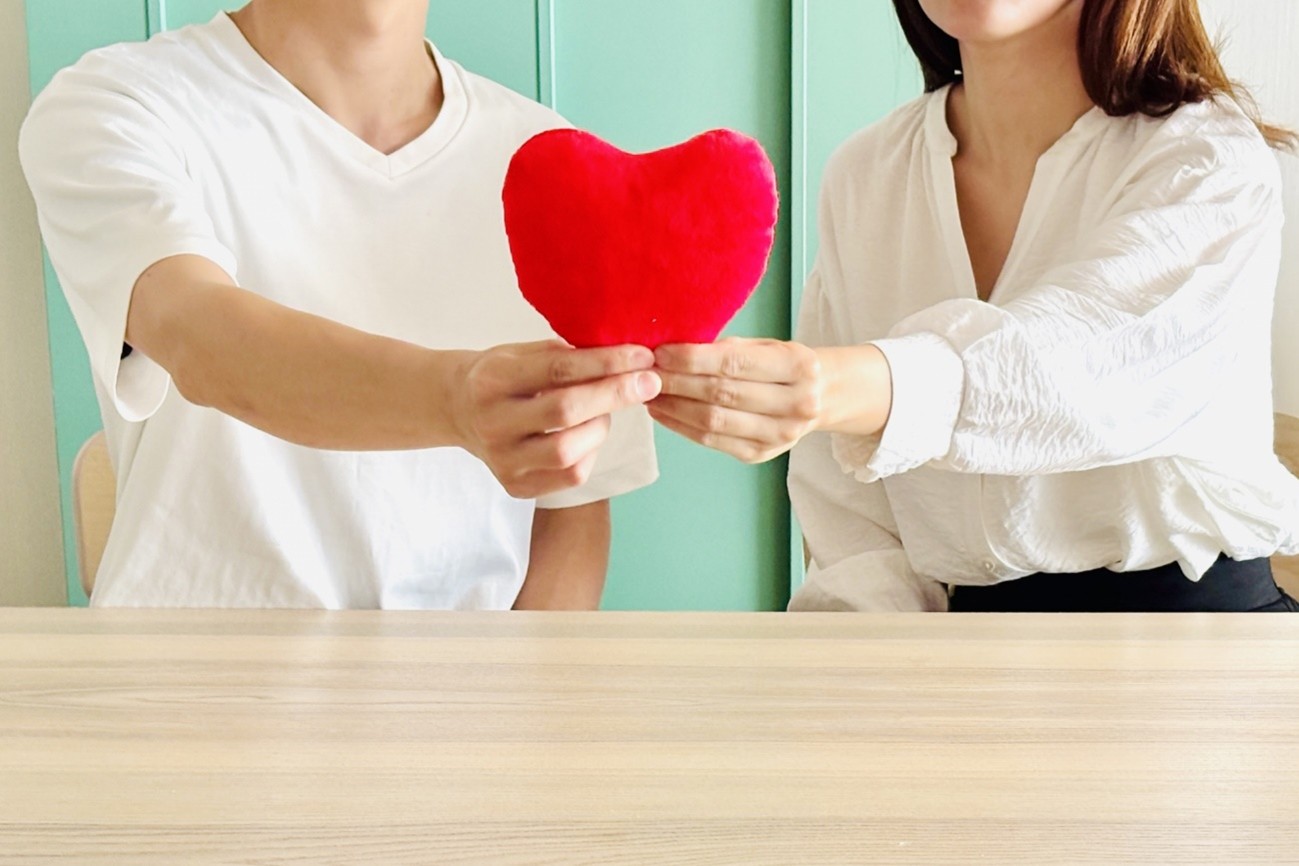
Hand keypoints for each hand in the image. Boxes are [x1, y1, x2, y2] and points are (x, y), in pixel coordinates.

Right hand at [451, 341, 660, 498]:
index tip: (642, 355)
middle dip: (615, 394)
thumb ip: (563, 357)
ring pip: (570, 451)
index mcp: (492, 380)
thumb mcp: (521, 353)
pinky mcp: (515, 487)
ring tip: (603, 411)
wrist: (457, 409)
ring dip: (601, 426)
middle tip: (649, 382)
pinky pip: (571, 476)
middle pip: (565, 411)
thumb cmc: (501, 376)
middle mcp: (492, 423)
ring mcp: (502, 461)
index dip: (606, 363)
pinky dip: (591, 453)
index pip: (557, 370)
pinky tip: (587, 435)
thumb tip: (624, 359)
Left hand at [650, 338, 891, 463]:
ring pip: (713, 421)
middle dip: (676, 382)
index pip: (734, 363)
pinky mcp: (761, 455)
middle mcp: (795, 404)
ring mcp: (779, 435)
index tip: (661, 352)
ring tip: (648, 392)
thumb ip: (729, 348)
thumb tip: (675, 349)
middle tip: (645, 372)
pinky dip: (682, 426)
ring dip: (673, 406)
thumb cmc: (787, 365)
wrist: (824, 397)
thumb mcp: (769, 346)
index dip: (693, 359)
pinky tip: (663, 412)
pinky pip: (712, 442)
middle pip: (721, 394)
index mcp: (798, 368)